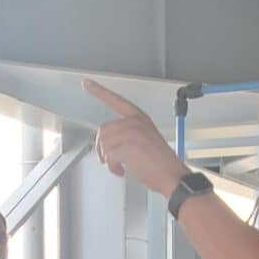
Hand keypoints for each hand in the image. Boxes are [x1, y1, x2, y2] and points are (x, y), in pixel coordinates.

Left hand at [84, 78, 187, 199]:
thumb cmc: (159, 161)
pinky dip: (112, 167)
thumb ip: (128, 132)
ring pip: (104, 144)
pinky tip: (122, 170)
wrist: (171, 175)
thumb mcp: (145, 137)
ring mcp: (131, 133)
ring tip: (121, 165)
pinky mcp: (127, 147)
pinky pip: (108, 157)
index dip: (99, 91)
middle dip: (102, 148)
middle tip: (110, 160)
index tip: (87, 83)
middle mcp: (134, 122)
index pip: (115, 100)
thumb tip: (107, 140)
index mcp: (139, 117)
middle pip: (103, 131)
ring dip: (108, 159)